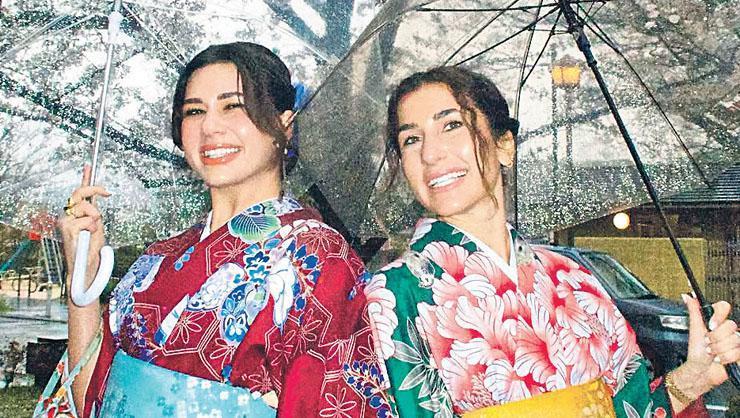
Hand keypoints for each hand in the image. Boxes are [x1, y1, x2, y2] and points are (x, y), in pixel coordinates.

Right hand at [57, 165, 110, 289]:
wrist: (85, 267)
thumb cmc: (90, 249)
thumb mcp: (97, 226)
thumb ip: (95, 212)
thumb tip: (98, 196)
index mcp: (74, 214)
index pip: (78, 192)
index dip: (84, 178)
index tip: (89, 165)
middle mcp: (67, 215)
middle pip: (80, 193)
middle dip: (94, 190)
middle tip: (106, 192)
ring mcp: (65, 221)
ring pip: (87, 207)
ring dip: (95, 218)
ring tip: (92, 232)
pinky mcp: (67, 228)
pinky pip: (88, 219)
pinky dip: (92, 227)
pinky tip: (87, 236)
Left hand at [677, 295, 738, 394]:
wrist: (701, 370)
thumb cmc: (697, 351)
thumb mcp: (694, 330)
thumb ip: (694, 311)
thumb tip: (687, 296)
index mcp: (717, 320)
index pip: (724, 307)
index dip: (718, 316)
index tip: (710, 325)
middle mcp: (728, 329)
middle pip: (731, 325)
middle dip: (715, 337)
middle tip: (708, 342)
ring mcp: (736, 341)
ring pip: (734, 340)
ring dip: (718, 349)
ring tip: (712, 352)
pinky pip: (737, 352)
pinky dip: (725, 357)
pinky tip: (719, 358)